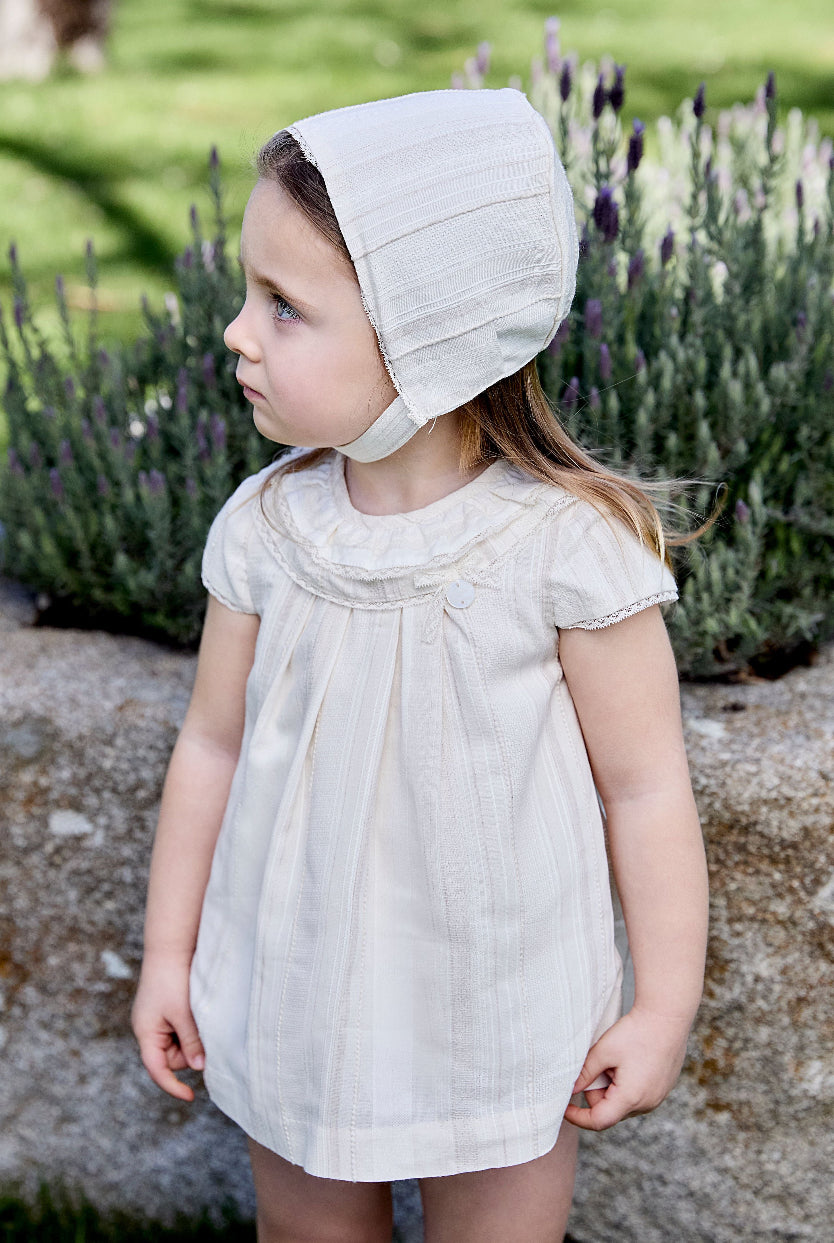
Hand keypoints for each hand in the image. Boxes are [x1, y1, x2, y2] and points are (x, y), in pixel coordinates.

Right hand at [131, 953, 205, 1101]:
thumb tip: (199, 1067)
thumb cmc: (173, 980)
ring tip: (199, 1016)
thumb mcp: (183, 1014)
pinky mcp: (166, 1010)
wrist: (170, 947)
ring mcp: (156, 1019)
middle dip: (189, 1051)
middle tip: (202, 1031)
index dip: (173, 1086)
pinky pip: (181, 1029)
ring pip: (179, 1044)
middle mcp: (148, 1028)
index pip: (157, 1069)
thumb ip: (191, 1041)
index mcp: (146, 1033)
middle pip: (171, 1058)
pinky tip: (197, 1011)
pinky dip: (191, 1026)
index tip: (191, 1097)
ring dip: (192, 1037)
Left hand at [563, 1005, 692, 1131]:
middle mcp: (646, 1104)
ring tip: (616, 1061)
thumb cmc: (636, 1032)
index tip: (566, 1109)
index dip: (579, 1118)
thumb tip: (571, 1089)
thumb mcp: (604, 1051)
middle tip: (598, 1064)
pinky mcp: (662, 1089)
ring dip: (612, 1088)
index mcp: (630, 1098)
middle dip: (597, 1092)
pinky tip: (629, 1062)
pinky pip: (637, 1096)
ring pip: (623, 1103)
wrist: (667, 1017)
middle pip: (610, 1110)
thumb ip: (585, 1074)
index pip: (599, 1121)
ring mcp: (657, 1098)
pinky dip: (626, 1084)